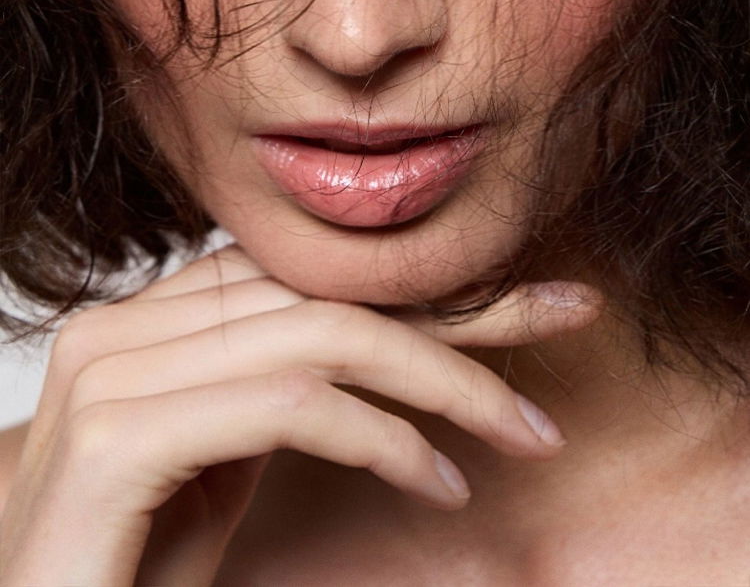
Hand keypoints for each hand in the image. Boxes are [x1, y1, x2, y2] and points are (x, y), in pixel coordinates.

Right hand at [0, 246, 598, 586]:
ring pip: (325, 336)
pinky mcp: (117, 439)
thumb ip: (271, 384)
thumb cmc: (126, 563)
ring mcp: (111, 375)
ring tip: (525, 431)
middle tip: (565, 313)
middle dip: (461, 306)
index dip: (420, 281)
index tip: (519, 296)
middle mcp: (118, 325)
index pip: (307, 270)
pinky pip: (294, 406)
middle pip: (325, 289)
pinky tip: (442, 482)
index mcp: (144, 317)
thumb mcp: (218, 456)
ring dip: (448, 381)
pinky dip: (387, 439)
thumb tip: (378, 345)